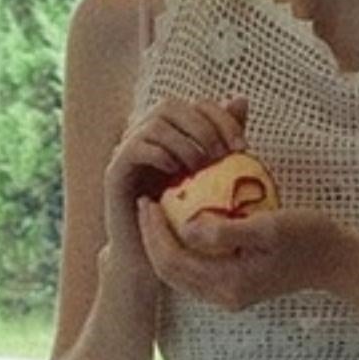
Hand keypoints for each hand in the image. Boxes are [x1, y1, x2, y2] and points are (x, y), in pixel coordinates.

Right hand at [102, 91, 249, 282]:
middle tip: (222, 156)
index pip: (196, 106)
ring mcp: (128, 150)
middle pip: (171, 105)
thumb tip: (241, 100)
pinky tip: (177, 173)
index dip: (222, 118)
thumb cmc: (187, 224)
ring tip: (201, 167)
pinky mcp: (115, 171)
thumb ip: (224, 143)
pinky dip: (159, 154)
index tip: (243, 148)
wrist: (150, 259)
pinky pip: (135, 148)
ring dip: (183, 142)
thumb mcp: (215, 184)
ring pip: (155, 124)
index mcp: (171, 133)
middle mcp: (146, 136)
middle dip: (203, 127)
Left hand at [136, 198, 356, 309]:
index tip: (148, 200)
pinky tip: (182, 222)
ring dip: (163, 245)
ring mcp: (229, 295)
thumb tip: (187, 228)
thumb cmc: (309, 237)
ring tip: (158, 211)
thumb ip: (227, 231)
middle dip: (150, 240)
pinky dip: (182, 249)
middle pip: (170, 273)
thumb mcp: (270, 227)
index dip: (153, 232)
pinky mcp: (235, 287)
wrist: (337, 260)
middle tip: (145, 203)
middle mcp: (224, 296)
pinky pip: (196, 270)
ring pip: (180, 274)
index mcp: (229, 284)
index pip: (174, 261)